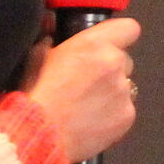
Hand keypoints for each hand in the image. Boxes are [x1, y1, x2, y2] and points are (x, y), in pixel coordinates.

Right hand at [26, 16, 141, 163]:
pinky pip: (125, 110)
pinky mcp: (127, 116)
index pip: (129, 28)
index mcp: (94, 44)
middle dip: (111, 69)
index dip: (120, 36)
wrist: (39, 134)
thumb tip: (51, 35)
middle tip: (88, 82)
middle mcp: (114, 64)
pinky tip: (90, 120)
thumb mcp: (36, 58)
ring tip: (86, 105)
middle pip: (125, 61)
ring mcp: (123, 91)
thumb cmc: (35, 95)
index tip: (111, 45)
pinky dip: (113, 114)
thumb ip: (51, 41)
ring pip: (125, 87)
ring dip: (111, 92)